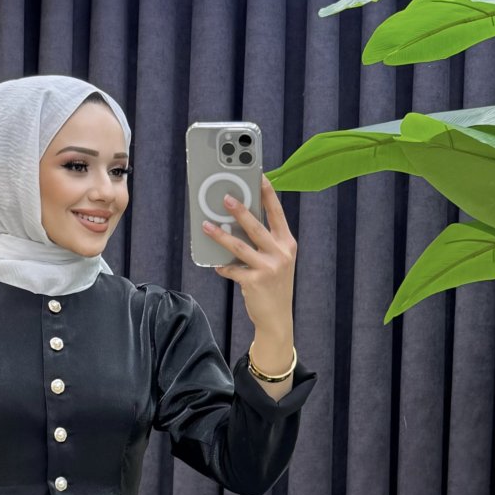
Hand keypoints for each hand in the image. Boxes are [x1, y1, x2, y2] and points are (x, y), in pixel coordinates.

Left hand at [202, 174, 296, 335]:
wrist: (277, 317)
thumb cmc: (274, 285)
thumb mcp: (278, 261)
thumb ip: (266, 243)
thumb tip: (239, 225)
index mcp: (287, 243)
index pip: (277, 213)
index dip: (268, 194)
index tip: (258, 177)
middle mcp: (280, 253)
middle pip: (256, 226)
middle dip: (239, 211)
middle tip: (225, 198)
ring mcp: (268, 268)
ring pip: (239, 246)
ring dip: (221, 236)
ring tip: (207, 226)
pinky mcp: (254, 282)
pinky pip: (233, 269)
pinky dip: (223, 267)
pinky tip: (217, 265)